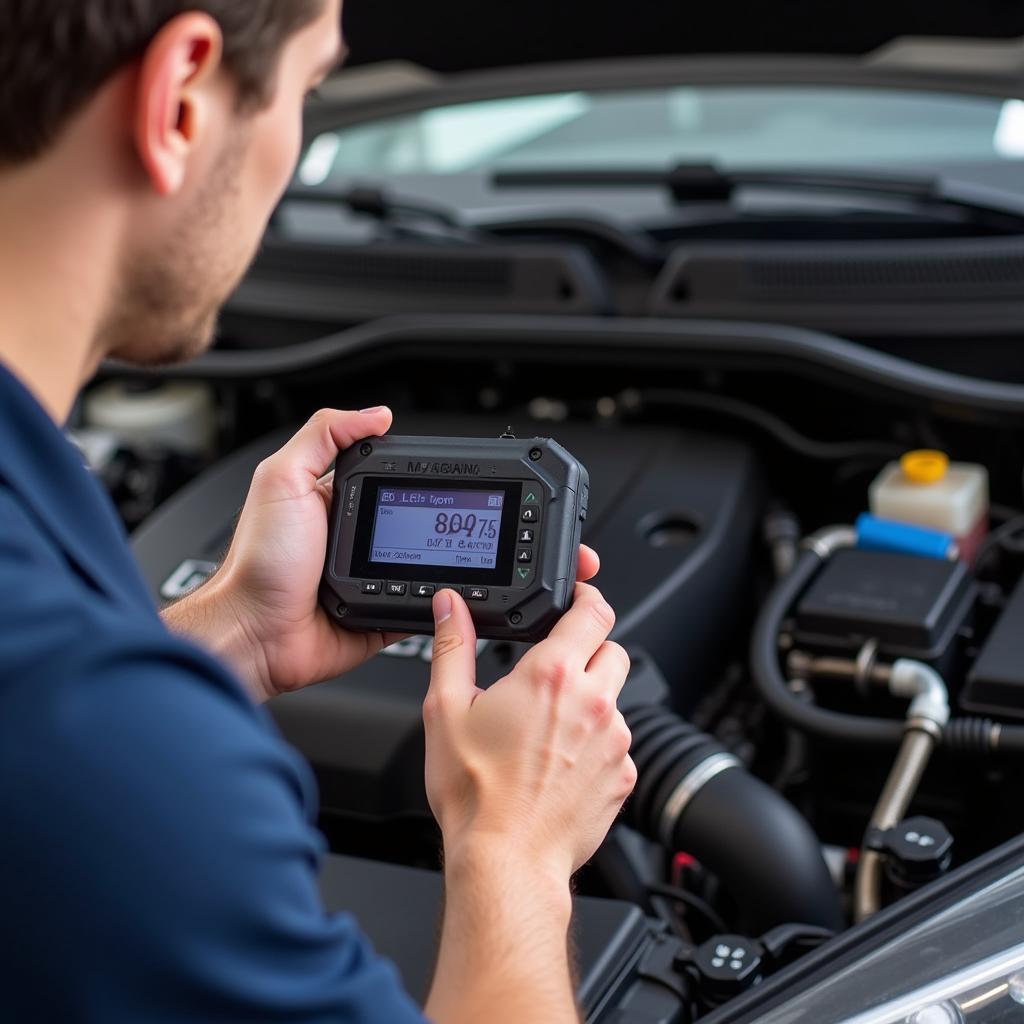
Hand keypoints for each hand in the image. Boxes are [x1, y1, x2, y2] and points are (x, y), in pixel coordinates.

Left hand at [165, 406, 601, 703]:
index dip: (434, 479)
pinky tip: (467, 595)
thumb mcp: (282, 480)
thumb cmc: (257, 562)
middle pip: (427, 523)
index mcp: (345, 502)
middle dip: (463, 522)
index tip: (469, 475)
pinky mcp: (385, 617)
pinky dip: (447, 604)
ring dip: (462, 562)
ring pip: (434, 566)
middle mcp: (365, 540)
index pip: (402, 481)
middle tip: (499, 519)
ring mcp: (378, 580)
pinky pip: (426, 609)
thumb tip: (375, 414)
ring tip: (498, 553)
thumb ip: (323, 436)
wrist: (252, 634)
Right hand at [423, 583, 635, 882]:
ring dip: (591, 701)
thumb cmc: (475, 793)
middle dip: (589, 651)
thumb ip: (451, 647)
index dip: (588, 599)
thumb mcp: (446, 710)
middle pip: (613, 650)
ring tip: (549, 729)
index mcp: (552, 675)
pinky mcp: (624, 776)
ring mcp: (614, 741)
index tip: (578, 601)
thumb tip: (451, 609)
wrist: (506, 860)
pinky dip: (597, 745)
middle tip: (555, 672)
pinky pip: (618, 744)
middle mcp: (593, 702)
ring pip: (615, 699)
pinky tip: (561, 764)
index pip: (594, 612)